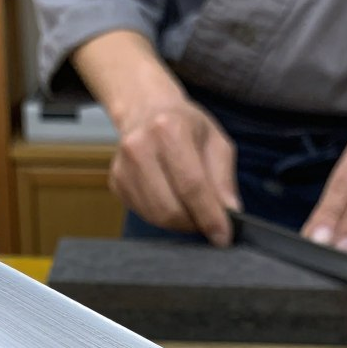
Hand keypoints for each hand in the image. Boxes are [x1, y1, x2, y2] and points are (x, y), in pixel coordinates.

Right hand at [110, 94, 239, 245]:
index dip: (209, 216)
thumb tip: (230, 213)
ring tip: (192, 211)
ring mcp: (123, 166)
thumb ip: (224, 179)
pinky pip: (143, 213)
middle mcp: (140, 147)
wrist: (146, 111)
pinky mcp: (116, 182)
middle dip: (194, 223)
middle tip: (208, 222)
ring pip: (155, 216)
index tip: (223, 236)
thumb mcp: (216, 142)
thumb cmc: (186, 126)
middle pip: (170, 207)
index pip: (192, 186)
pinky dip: (163, 217)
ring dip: (180, 223)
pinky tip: (172, 200)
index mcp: (169, 129)